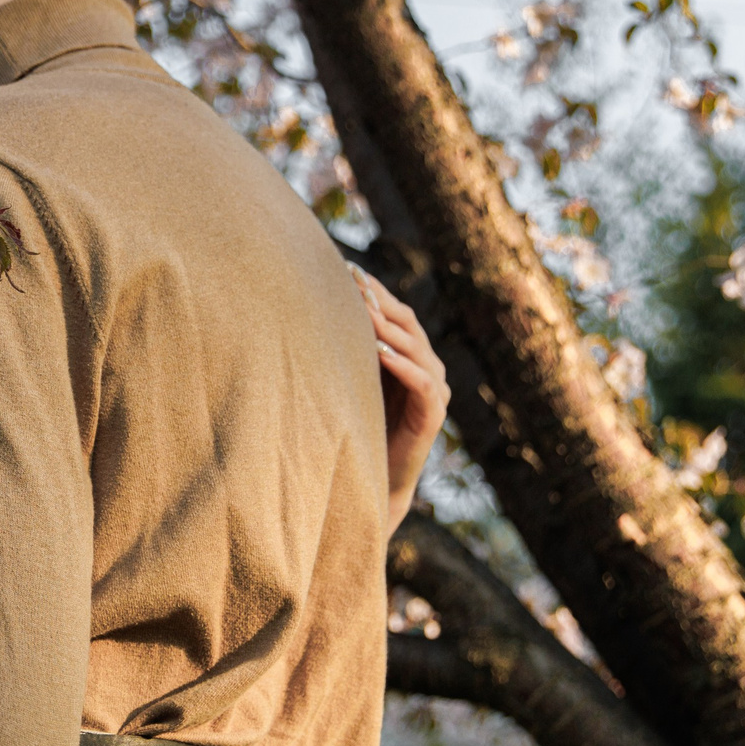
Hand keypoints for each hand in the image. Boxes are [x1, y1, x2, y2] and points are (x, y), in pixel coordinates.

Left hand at [352, 264, 449, 524]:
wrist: (370, 476)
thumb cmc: (356, 424)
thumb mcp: (349, 378)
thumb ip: (345, 347)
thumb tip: (309, 308)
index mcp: (410, 354)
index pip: (395, 313)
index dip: (375, 291)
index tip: (347, 268)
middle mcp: (428, 366)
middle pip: (407, 324)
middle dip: (381, 301)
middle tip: (354, 281)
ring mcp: (435, 389)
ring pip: (416, 349)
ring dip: (389, 329)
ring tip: (365, 311)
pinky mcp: (434, 414)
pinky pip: (422, 383)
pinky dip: (403, 366)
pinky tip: (381, 354)